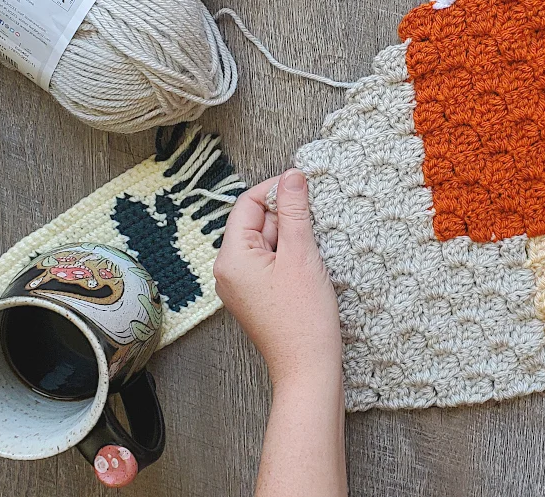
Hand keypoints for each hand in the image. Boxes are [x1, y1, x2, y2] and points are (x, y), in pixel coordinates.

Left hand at [214, 169, 342, 391]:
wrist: (308, 368)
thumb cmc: (303, 317)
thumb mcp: (301, 254)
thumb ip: (295, 210)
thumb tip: (293, 175)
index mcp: (231, 258)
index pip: (247, 204)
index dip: (275, 189)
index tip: (303, 185)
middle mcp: (228, 271)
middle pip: (256, 222)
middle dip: (286, 217)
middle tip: (315, 224)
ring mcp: (241, 285)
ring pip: (266, 242)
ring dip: (291, 237)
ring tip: (313, 253)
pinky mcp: (257, 296)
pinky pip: (270, 262)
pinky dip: (290, 256)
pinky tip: (308, 267)